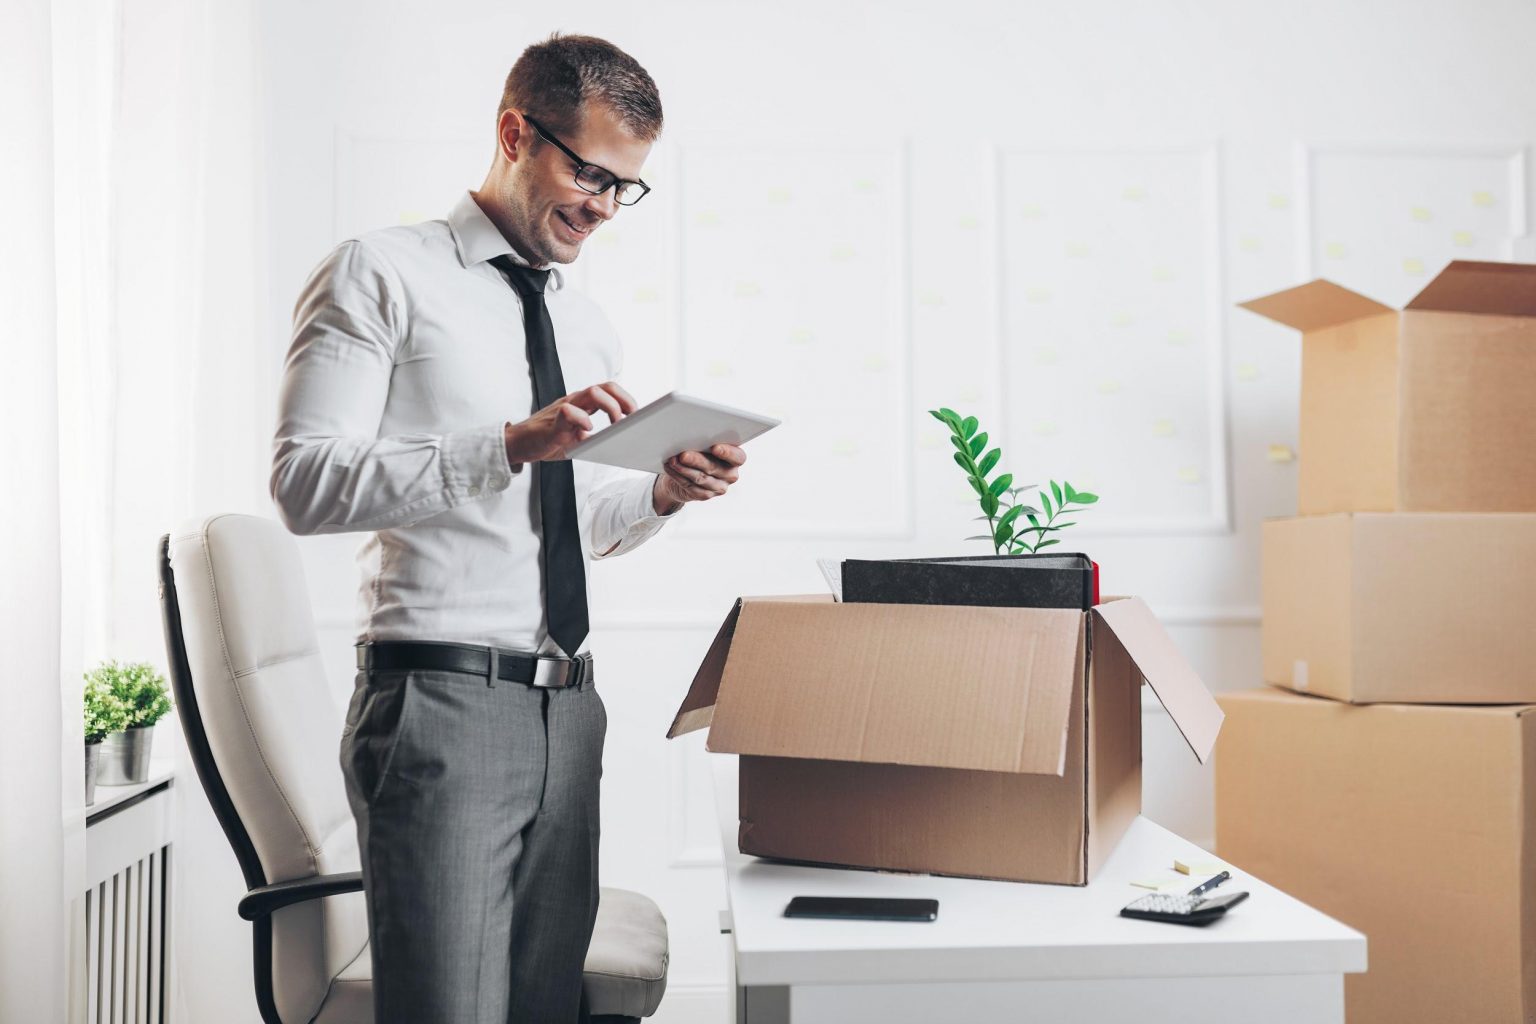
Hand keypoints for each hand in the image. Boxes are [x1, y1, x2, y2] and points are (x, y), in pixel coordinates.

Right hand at [504, 382, 636, 464]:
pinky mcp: (553, 423)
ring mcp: (564, 409)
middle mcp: (575, 402)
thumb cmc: (549, 440)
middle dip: (624, 400)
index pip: (609, 390)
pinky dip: (583, 420)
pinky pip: (569, 412)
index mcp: (582, 404)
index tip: (637, 415)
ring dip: (610, 407)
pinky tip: (587, 432)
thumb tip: (619, 442)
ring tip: (615, 424)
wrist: (518, 444)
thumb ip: (595, 436)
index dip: (626, 399)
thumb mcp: (578, 438)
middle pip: (605, 387)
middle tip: (631, 419)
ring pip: (592, 393)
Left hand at [653, 444, 745, 513]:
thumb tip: (689, 438)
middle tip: (683, 455)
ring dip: (684, 469)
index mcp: (736, 459)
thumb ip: (705, 442)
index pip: (738, 457)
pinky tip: (670, 468)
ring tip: (672, 461)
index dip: (727, 453)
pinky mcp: (705, 495)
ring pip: (700, 478)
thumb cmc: (701, 452)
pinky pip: (690, 486)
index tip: (715, 448)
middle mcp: (730, 474)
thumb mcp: (706, 445)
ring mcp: (719, 487)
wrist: (689, 472)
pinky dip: (678, 476)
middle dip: (696, 460)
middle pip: (714, 467)